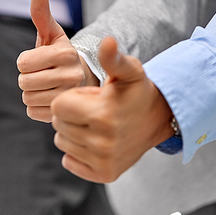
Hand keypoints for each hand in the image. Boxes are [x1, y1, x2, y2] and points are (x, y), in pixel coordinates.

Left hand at [17, 0, 97, 122]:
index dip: (25, 61)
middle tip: (42, 74)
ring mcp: (69, 99)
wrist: (81, 81)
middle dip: (27, 77)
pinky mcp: (64, 116)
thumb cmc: (60, 55)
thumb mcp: (52, 34)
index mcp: (66, 54)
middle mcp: (72, 77)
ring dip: (30, 92)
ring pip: (27, 98)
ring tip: (46, 86)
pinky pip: (32, 112)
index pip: (22, 62)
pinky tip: (48, 99)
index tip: (40, 61)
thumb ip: (42, 14)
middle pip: (23, 82)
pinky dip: (35, 107)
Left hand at [50, 37, 173, 182]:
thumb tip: (105, 40)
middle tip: (93, 110)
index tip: (89, 97)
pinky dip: (77, 151)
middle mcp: (103, 142)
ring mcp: (103, 161)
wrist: (158, 120)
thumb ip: (113, 57)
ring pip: (62, 141)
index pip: (57, 106)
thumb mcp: (129, 70)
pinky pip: (69, 161)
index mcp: (103, 115)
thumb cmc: (137, 91)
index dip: (70, 97)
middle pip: (57, 125)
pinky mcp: (104, 174)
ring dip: (72, 131)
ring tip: (95, 124)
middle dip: (70, 114)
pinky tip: (95, 140)